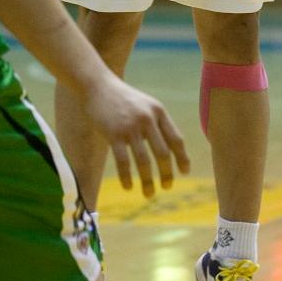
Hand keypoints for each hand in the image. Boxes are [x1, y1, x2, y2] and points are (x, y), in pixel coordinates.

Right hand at [81, 71, 190, 198]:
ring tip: (149, 194)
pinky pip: (123, 162)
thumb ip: (157, 123)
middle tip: (167, 187)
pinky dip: (127, 177)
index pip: (176, 139)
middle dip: (166, 174)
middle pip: (162, 153)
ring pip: (144, 161)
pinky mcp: (113, 134)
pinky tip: (128, 187)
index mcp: (158, 112)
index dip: (182, 158)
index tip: (184, 172)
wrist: (97, 86)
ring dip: (148, 181)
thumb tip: (170, 151)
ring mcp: (130, 127)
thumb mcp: (145, 105)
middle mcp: (147, 119)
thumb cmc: (123, 99)